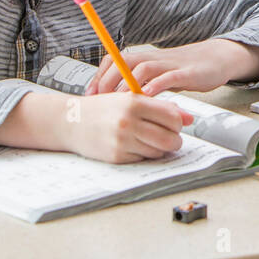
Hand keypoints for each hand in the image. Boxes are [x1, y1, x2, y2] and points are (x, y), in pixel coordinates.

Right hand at [63, 92, 194, 163]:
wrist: (70, 121)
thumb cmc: (102, 108)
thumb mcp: (131, 98)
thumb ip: (161, 106)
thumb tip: (189, 118)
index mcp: (134, 103)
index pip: (172, 117)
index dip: (178, 122)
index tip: (174, 123)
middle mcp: (128, 122)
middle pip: (170, 138)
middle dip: (174, 140)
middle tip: (169, 137)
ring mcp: (122, 141)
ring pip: (158, 151)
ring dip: (159, 148)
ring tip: (149, 139)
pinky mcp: (116, 157)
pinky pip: (143, 159)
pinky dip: (143, 154)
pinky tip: (134, 145)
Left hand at [83, 40, 254, 96]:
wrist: (214, 59)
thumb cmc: (183, 69)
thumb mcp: (156, 75)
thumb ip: (137, 84)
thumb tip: (114, 100)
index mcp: (143, 58)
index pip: (113, 61)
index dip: (99, 76)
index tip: (89, 94)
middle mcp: (152, 58)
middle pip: (123, 64)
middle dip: (108, 82)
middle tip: (100, 102)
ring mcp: (168, 64)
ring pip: (142, 69)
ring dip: (128, 85)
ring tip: (119, 102)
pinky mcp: (185, 73)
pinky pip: (167, 78)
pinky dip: (155, 86)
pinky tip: (148, 98)